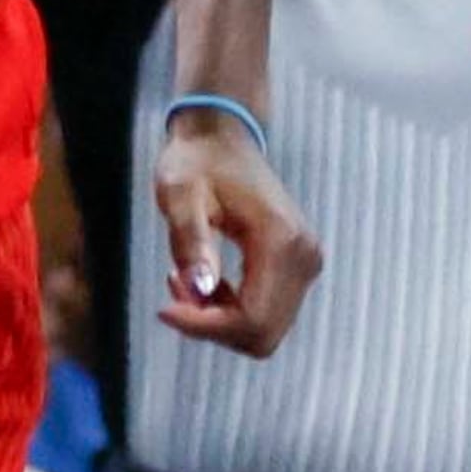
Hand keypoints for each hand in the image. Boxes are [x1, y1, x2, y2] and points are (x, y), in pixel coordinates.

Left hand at [151, 107, 320, 356]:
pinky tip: (204, 280)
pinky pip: (265, 314)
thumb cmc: (196, 162)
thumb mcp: (180, 195)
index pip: (252, 319)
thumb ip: (191, 240)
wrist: (222, 137)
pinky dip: (229, 312)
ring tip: (184, 278)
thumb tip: (199, 289)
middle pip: (262, 334)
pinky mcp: (298, 267)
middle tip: (175, 290)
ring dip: (218, 320)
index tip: (164, 308)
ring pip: (263, 331)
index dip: (205, 326)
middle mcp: (304, 257)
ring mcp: (306, 264)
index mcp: (282, 240)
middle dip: (212, 326)